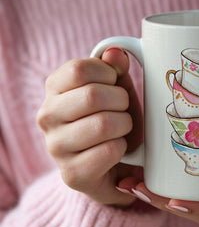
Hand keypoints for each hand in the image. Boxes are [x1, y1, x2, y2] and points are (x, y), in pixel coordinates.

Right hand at [37, 48, 143, 206]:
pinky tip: (117, 149)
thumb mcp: (116, 88)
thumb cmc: (113, 118)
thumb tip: (116, 52)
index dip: (109, 74)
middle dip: (121, 101)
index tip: (115, 84)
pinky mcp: (72, 174)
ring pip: (103, 124)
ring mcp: (56, 147)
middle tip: (123, 110)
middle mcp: (47, 116)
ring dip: (124, 126)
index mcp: (54, 89)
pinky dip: (122, 147)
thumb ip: (115, 68)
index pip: (79, 69)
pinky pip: (110, 150)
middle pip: (93, 96)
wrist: (113, 164)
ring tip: (121, 130)